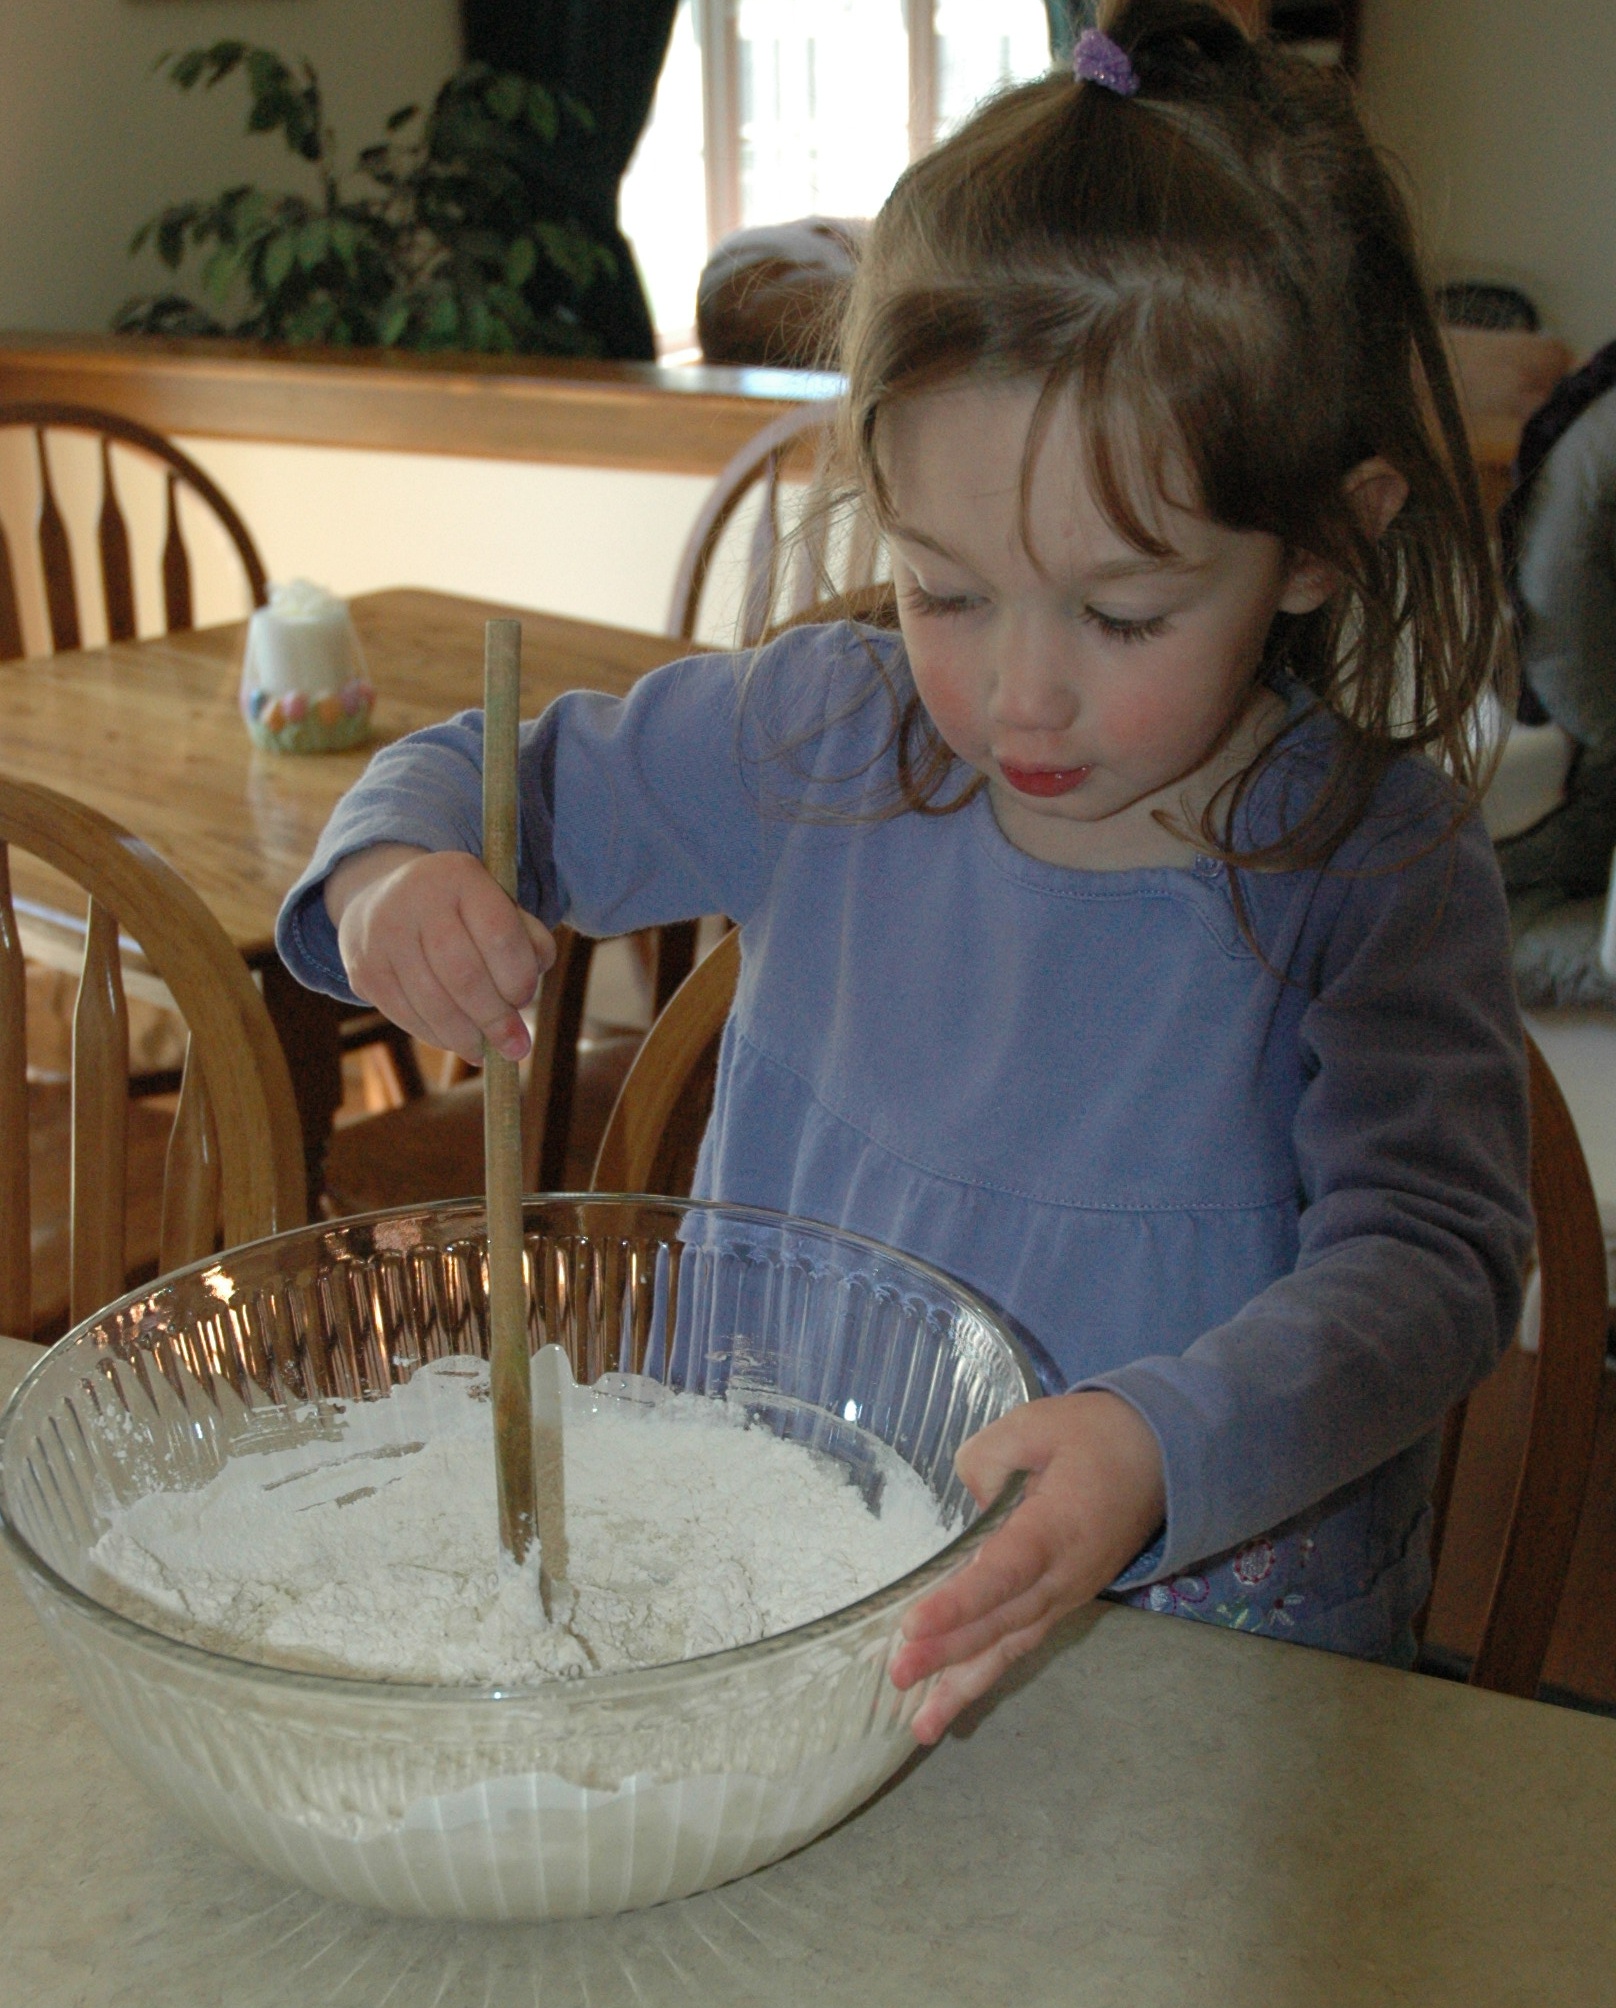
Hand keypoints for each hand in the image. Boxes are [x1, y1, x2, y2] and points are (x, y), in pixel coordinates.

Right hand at [326, 845, 555, 1064]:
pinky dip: (437, 1037)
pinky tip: (458, 1042)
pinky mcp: (364, 969)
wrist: (383, 898)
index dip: (519, 977)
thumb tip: (522, 1001)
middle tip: (515, 1046)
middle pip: (464, 975)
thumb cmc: (462, 912)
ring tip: (487, 1050)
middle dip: (495, 1019)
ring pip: (433, 1003)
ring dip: (467, 1037)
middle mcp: (415, 897)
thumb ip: (529, 943)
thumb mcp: (500, 907)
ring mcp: (383, 934)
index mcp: (460, 874)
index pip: (500, 934)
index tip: (525, 1001)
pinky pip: (406, 1016)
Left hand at [890, 1391, 1164, 1743]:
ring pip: (1014, 1645)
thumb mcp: (1035, 1425)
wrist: (1160, 1454)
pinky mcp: (1063, 1601)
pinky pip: (1022, 1642)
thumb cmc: (1093, 1435)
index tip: (913, 1626)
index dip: (959, 1602)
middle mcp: (1065, 1574)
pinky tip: (954, 1700)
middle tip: (898, 1675)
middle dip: (949, 1653)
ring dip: (966, 1684)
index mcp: (1057, 1527)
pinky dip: (988, 1673)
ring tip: (924, 1727)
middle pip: (1003, 1620)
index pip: (1003, 1573)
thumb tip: (968, 1506)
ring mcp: (1067, 1594)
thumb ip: (988, 1461)